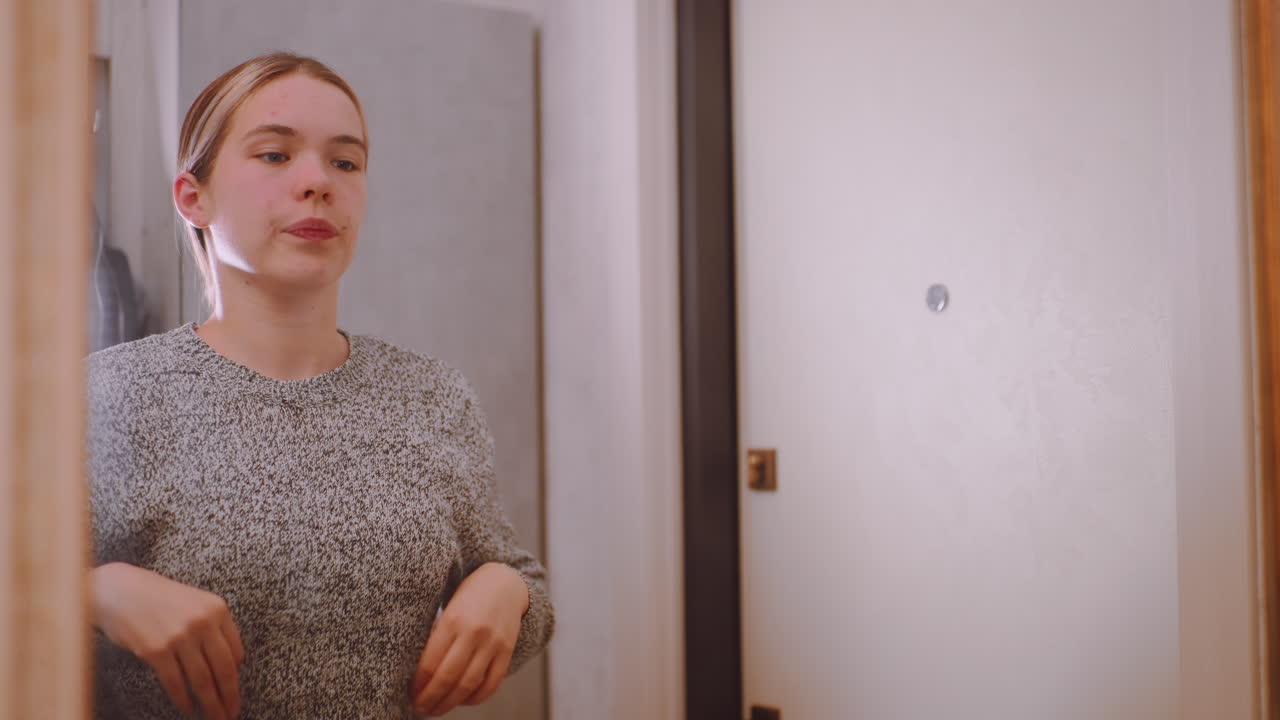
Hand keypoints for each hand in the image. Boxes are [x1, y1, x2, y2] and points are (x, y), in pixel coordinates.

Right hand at [90, 562, 244, 718]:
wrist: (120, 589)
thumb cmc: (158, 597)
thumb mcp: (195, 603)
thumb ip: (213, 627)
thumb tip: (230, 663)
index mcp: (217, 609)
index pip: (235, 651)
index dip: (236, 676)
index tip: (235, 692)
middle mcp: (202, 622)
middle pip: (223, 669)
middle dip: (229, 696)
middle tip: (232, 714)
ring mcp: (180, 636)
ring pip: (202, 680)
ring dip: (210, 703)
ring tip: (214, 717)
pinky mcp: (156, 650)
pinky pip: (175, 682)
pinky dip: (182, 699)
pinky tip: (187, 708)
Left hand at [410, 563, 528, 716]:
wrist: (505, 582)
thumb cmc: (469, 596)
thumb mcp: (448, 608)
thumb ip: (436, 637)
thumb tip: (417, 673)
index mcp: (452, 619)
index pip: (430, 663)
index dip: (417, 685)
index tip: (409, 694)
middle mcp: (474, 632)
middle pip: (447, 678)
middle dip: (430, 699)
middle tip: (419, 709)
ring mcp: (493, 643)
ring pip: (468, 685)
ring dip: (449, 703)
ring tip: (436, 710)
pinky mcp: (507, 651)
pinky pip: (491, 684)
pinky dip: (475, 698)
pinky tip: (462, 701)